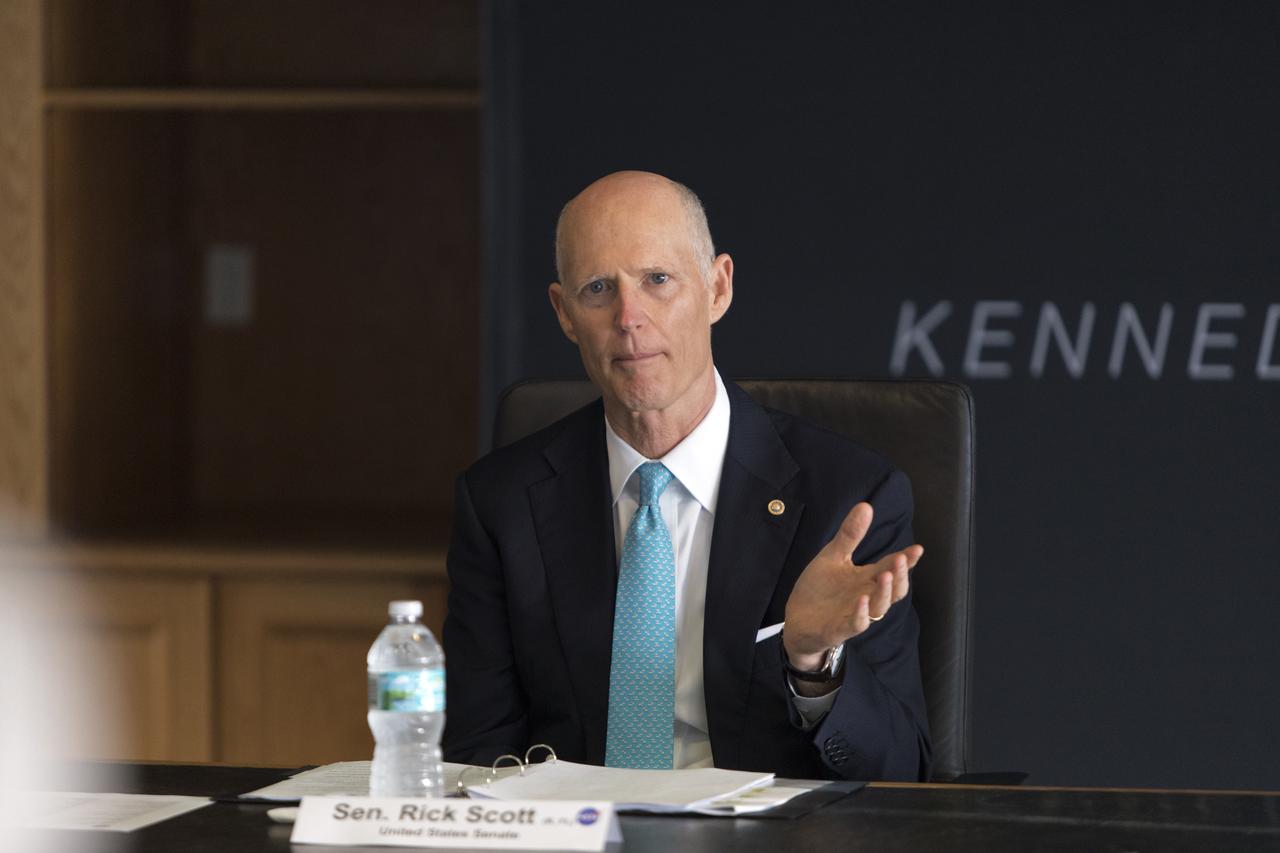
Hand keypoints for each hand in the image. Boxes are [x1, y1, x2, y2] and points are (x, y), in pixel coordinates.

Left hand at [782, 502, 922, 669]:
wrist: (797, 619)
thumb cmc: (820, 589)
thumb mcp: (833, 556)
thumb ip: (850, 535)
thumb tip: (866, 505)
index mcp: (867, 578)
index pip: (891, 567)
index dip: (906, 559)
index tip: (917, 548)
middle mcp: (867, 596)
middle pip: (894, 590)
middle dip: (900, 575)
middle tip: (901, 559)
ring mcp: (855, 614)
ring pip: (879, 607)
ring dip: (884, 592)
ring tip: (886, 575)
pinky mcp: (840, 629)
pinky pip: (856, 624)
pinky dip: (860, 614)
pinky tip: (861, 600)